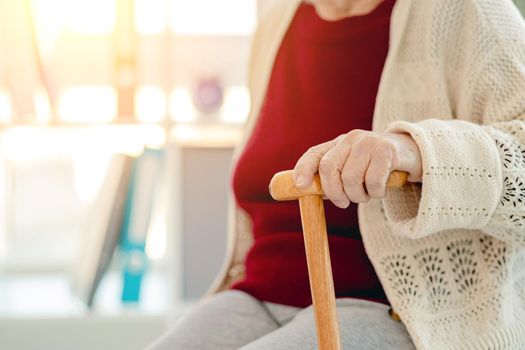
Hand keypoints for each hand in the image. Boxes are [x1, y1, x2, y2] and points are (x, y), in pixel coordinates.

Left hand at [292, 129, 422, 207]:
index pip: (314, 154)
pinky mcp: (386, 150)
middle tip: (343, 203)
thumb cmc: (376, 167)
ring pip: (351, 178)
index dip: (304, 169)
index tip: (300, 186)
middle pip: (329, 167)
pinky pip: (373, 181)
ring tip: (366, 195)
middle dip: (334, 192)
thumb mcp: (353, 169)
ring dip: (358, 196)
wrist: (413, 153)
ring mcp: (368, 142)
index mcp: (338, 144)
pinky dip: (375, 193)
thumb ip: (333, 178)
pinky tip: (380, 190)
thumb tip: (308, 191)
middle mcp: (350, 139)